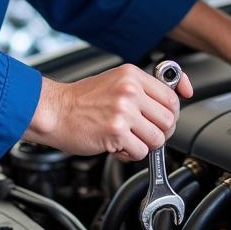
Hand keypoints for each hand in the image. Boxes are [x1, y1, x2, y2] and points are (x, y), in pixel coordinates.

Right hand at [23, 63, 194, 160]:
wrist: (55, 111)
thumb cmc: (82, 100)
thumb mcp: (115, 82)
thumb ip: (142, 89)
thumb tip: (175, 97)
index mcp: (132, 75)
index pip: (171, 96)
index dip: (173, 112)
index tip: (171, 117)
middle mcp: (130, 90)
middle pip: (169, 119)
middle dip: (160, 131)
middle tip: (144, 133)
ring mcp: (123, 111)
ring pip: (157, 138)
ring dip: (145, 144)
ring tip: (128, 139)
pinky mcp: (116, 131)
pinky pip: (140, 152)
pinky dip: (130, 154)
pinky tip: (117, 145)